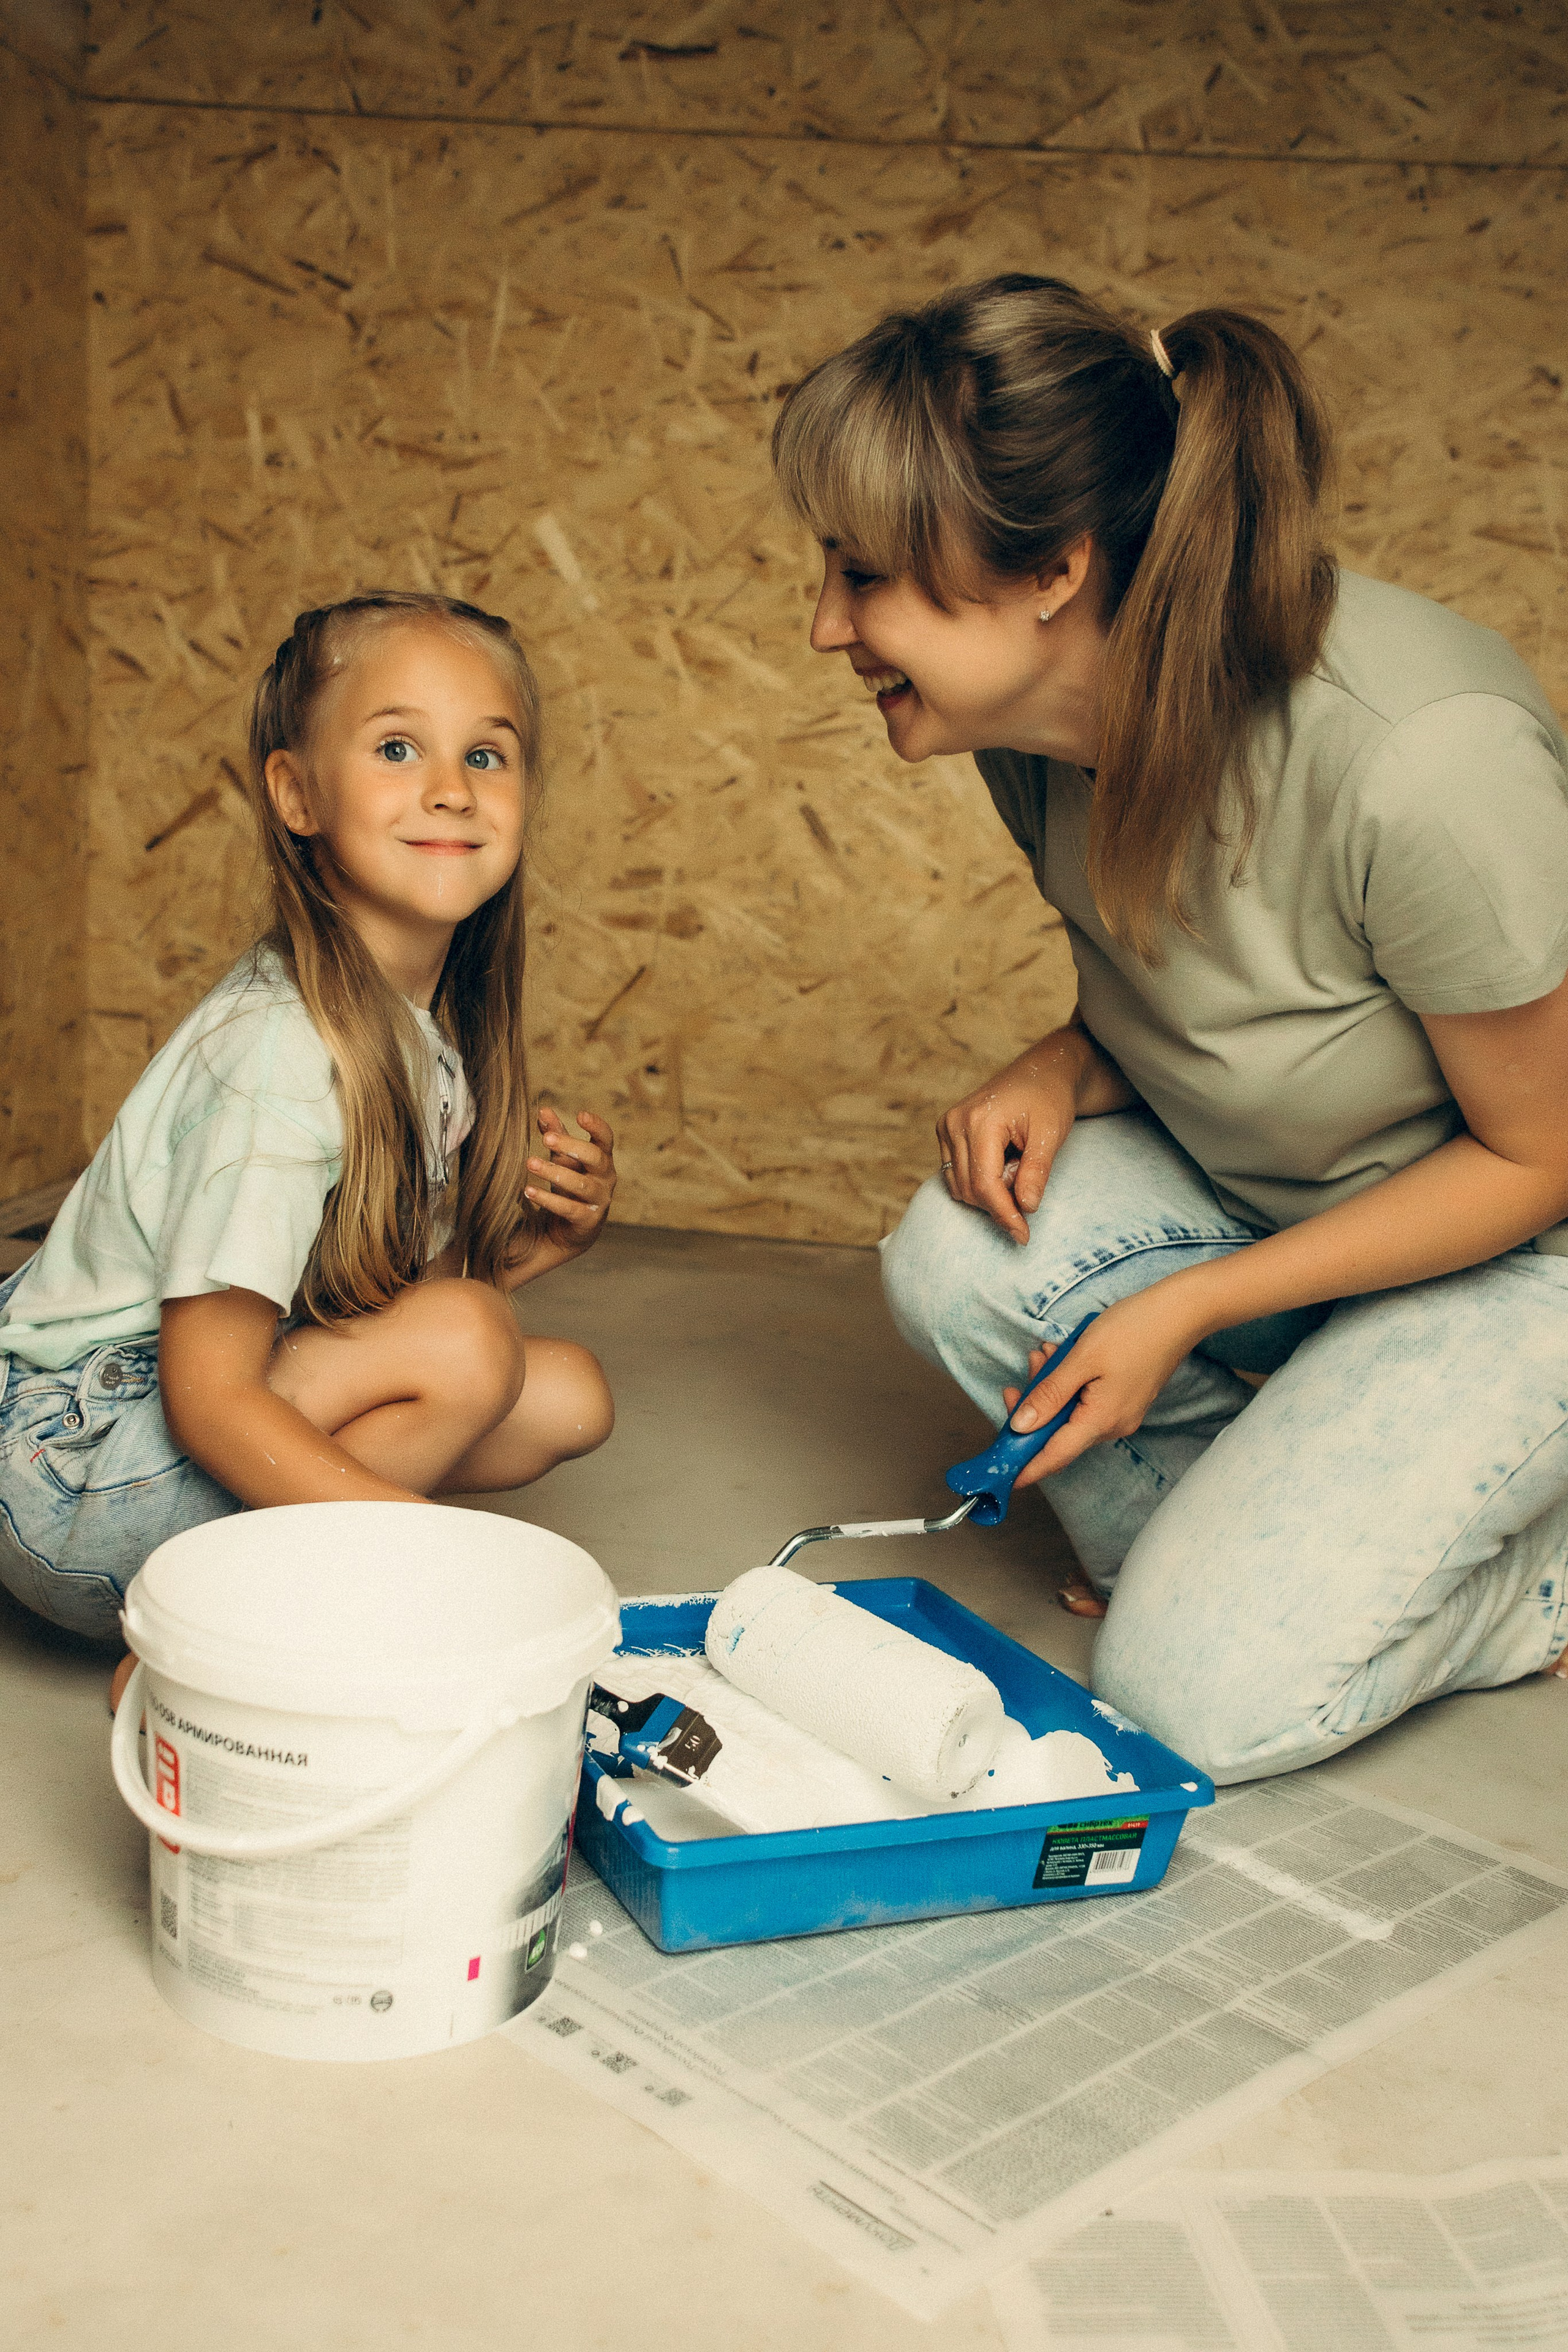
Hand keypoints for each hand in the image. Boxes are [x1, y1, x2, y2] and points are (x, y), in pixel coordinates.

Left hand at [509, 1107, 616, 1281]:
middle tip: (545, 1139)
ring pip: (580, 1184)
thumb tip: (543, 1110)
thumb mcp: (562, 1158)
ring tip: (529, 1163)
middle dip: (570, 1146)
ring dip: (554, 1172)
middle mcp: (606, 1178)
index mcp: (602, 1159)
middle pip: (595, 1157)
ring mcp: (599, 1200)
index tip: (580, 1115)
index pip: (606, 1139)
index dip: (597, 1126)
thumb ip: (555, 1134)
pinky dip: (548, 1199)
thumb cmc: (568, 1185)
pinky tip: (529, 1190)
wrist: (568, 1231)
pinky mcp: (588, 1221)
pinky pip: (569, 1208)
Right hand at [937, 1043, 1080, 1243]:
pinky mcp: (946, 1131)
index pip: (984, 1185)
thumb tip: (1025, 1208)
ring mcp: (946, 1126)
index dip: (1004, 1215)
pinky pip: (955, 1173)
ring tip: (1017, 1168)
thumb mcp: (1051, 1134)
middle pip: (968, 1189)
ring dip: (989, 1192)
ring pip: (958, 1185)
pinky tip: (1003, 1165)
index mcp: (980, 1120)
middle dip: (999, 1202)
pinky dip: (979, 1181)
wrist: (1042, 1071)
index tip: (1023, 1236)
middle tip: (1029, 1185)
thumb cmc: (1050, 1099)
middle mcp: (954, 1122)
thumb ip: (1036, 1172)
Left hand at [999, 1281, 1208, 1489]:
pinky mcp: (1124, 1398)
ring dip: (1051, 1387)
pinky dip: (1069, 1383)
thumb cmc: (1134, 1330)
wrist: (1179, 1313)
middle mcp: (1113, 1425)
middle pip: (1058, 1432)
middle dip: (1034, 1407)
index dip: (1026, 1467)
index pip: (1055, 1456)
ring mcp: (1121, 1412)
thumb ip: (1048, 1395)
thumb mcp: (1081, 1359)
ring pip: (1070, 1412)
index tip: (1003, 1477)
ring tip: (1045, 1354)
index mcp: (1102, 1421)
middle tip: (1020, 1380)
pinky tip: (1062, 1356)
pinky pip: (1086, 1400)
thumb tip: (1021, 1426)